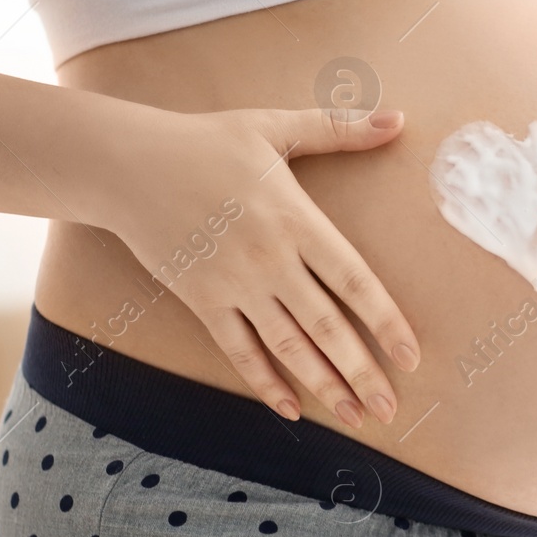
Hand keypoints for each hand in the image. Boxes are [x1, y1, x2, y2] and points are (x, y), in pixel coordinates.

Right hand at [81, 105, 419, 426]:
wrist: (126, 165)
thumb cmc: (205, 142)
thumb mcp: (274, 126)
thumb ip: (339, 130)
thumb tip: (399, 118)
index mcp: (295, 219)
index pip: (353, 280)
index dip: (385, 321)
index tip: (410, 356)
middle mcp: (269, 259)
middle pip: (325, 326)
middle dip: (361, 371)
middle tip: (390, 407)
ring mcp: (234, 285)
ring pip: (287, 346)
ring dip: (323, 385)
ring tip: (355, 417)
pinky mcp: (202, 300)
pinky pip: (239, 350)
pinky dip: (265, 381)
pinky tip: (290, 408)